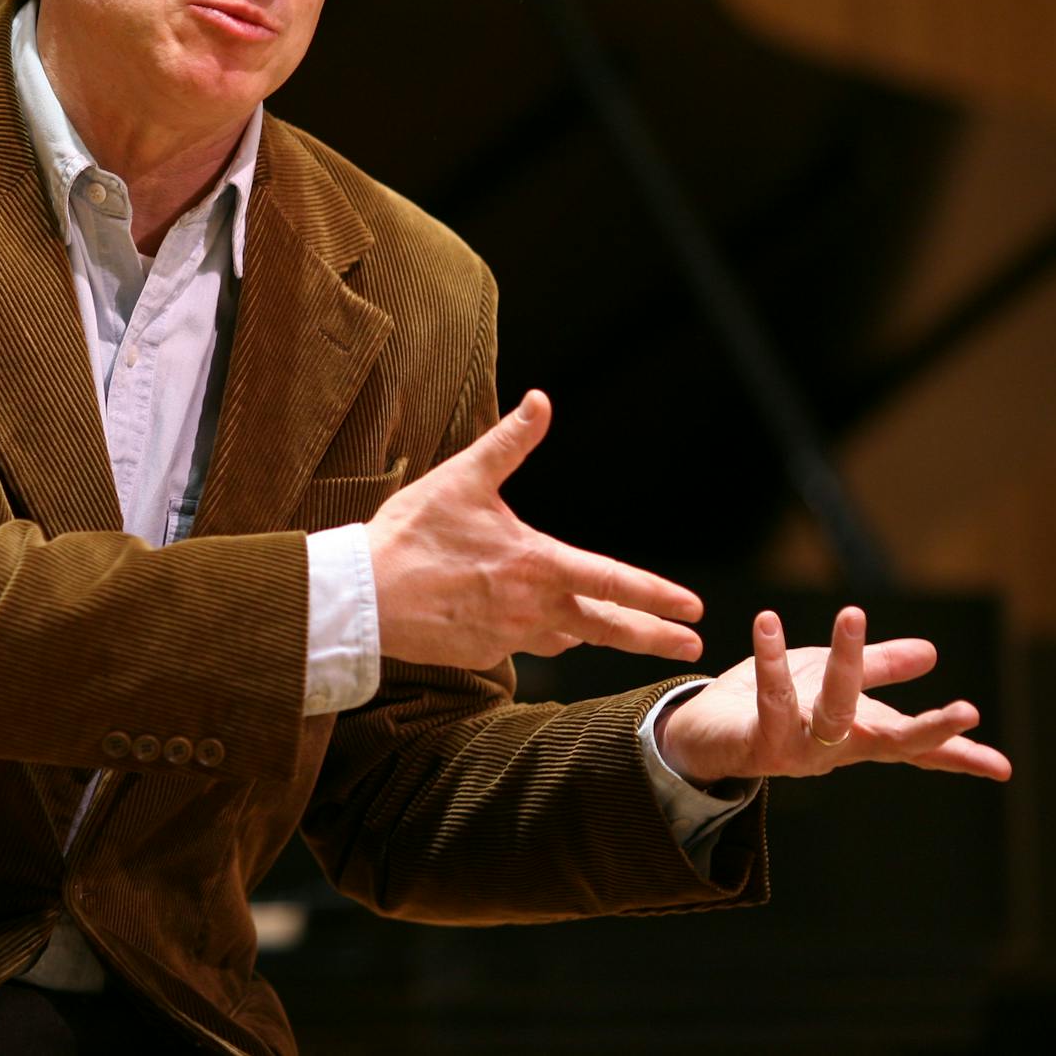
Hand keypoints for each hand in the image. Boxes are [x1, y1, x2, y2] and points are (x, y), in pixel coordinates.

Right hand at [367, 390, 704, 671]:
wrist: (362, 596)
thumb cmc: (411, 533)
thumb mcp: (463, 477)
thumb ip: (510, 441)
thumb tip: (541, 401)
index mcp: (537, 564)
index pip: (613, 582)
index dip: (658, 595)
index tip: (693, 608)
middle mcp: (532, 608)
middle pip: (608, 629)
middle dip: (653, 638)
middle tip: (690, 646)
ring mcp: (508, 637)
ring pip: (563, 638)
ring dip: (588, 634)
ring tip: (607, 631)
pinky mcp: (481, 654)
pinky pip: (519, 645)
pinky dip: (531, 634)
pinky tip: (525, 624)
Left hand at [658, 606, 1014, 786]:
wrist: (707, 737)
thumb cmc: (778, 706)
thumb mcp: (831, 680)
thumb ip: (880, 669)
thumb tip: (933, 652)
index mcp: (859, 734)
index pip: (915, 746)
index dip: (958, 756)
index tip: (1003, 767)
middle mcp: (835, 749)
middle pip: (889, 740)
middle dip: (929, 729)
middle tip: (966, 712)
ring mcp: (798, 751)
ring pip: (831, 710)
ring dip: (843, 661)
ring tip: (853, 612)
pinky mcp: (758, 742)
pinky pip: (770, 696)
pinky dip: (769, 658)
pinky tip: (768, 622)